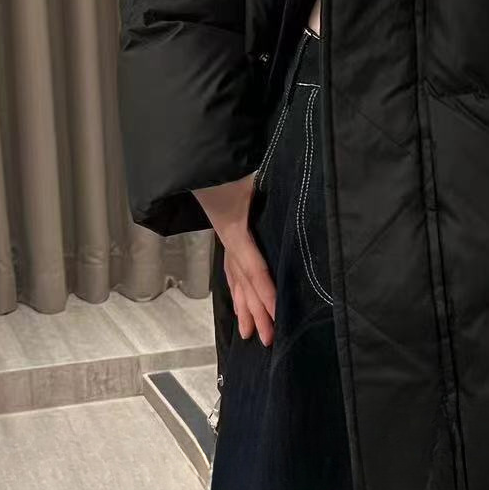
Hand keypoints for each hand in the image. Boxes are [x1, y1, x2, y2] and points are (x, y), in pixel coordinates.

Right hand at [193, 175, 275, 346]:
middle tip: (267, 339)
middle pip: (244, 282)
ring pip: (235, 278)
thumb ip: (264, 190)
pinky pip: (231, 266)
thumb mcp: (249, 176)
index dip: (265, 293)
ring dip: (243, 306)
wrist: (201, 149)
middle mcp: (230, 236)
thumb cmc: (227, 161)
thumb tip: (288, 200)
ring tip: (250, 332)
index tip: (276, 316)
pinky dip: (237, 287)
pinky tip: (240, 301)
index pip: (253, 268)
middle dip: (256, 312)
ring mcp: (227, 234)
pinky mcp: (228, 229)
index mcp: (235, 228)